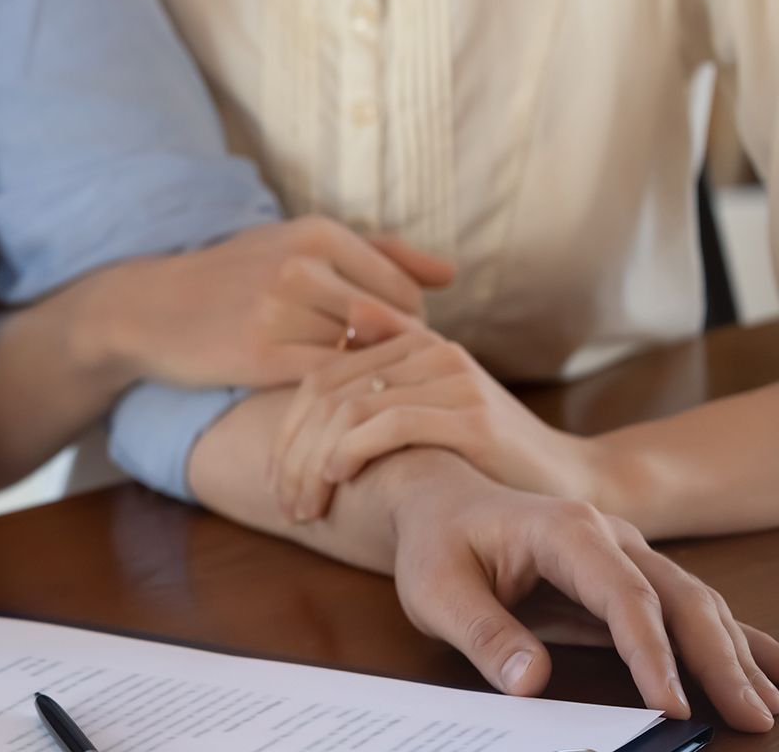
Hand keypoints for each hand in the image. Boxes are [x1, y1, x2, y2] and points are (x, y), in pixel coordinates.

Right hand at [103, 217, 454, 388]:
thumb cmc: (236, 275)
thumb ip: (379, 254)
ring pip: (360, 354)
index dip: (411, 324)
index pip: (403, 288)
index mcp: (317, 233)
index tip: (391, 344)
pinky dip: (339, 395)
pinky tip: (329, 400)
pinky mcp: (260, 355)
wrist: (151, 308)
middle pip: (391, 323)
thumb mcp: (299, 244)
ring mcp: (279, 311)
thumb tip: (451, 274)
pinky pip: (327, 380)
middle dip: (395, 355)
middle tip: (381, 373)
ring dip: (367, 377)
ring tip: (356, 387)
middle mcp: (300, 266)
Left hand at [270, 319, 595, 521]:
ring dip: (312, 463)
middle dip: (291, 452)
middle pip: (327, 394)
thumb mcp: (429, 415)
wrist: (574, 477)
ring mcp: (451, 378)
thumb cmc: (490, 453)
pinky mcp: (471, 414)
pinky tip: (334, 479)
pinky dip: (350, 450)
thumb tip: (326, 364)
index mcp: (411, 344)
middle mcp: (429, 350)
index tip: (273, 479)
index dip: (286, 429)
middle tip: (281, 501)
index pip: (320, 377)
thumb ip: (381, 388)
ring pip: (349, 410)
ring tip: (302, 505)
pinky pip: (390, 423)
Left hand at [386, 458, 778, 731]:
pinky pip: (687, 609)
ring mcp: (626, 553)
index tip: (671, 704)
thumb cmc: (436, 544)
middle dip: (719, 659)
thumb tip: (531, 681)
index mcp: (564, 530)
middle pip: (678, 597)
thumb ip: (483, 632)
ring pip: (694, 603)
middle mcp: (609, 536)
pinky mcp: (629, 577)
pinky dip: (730, 640)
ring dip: (735, 655)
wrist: (438, 503)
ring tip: (768, 708)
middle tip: (753, 716)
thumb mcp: (435, 590)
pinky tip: (769, 671)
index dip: (651, 652)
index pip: (623, 595)